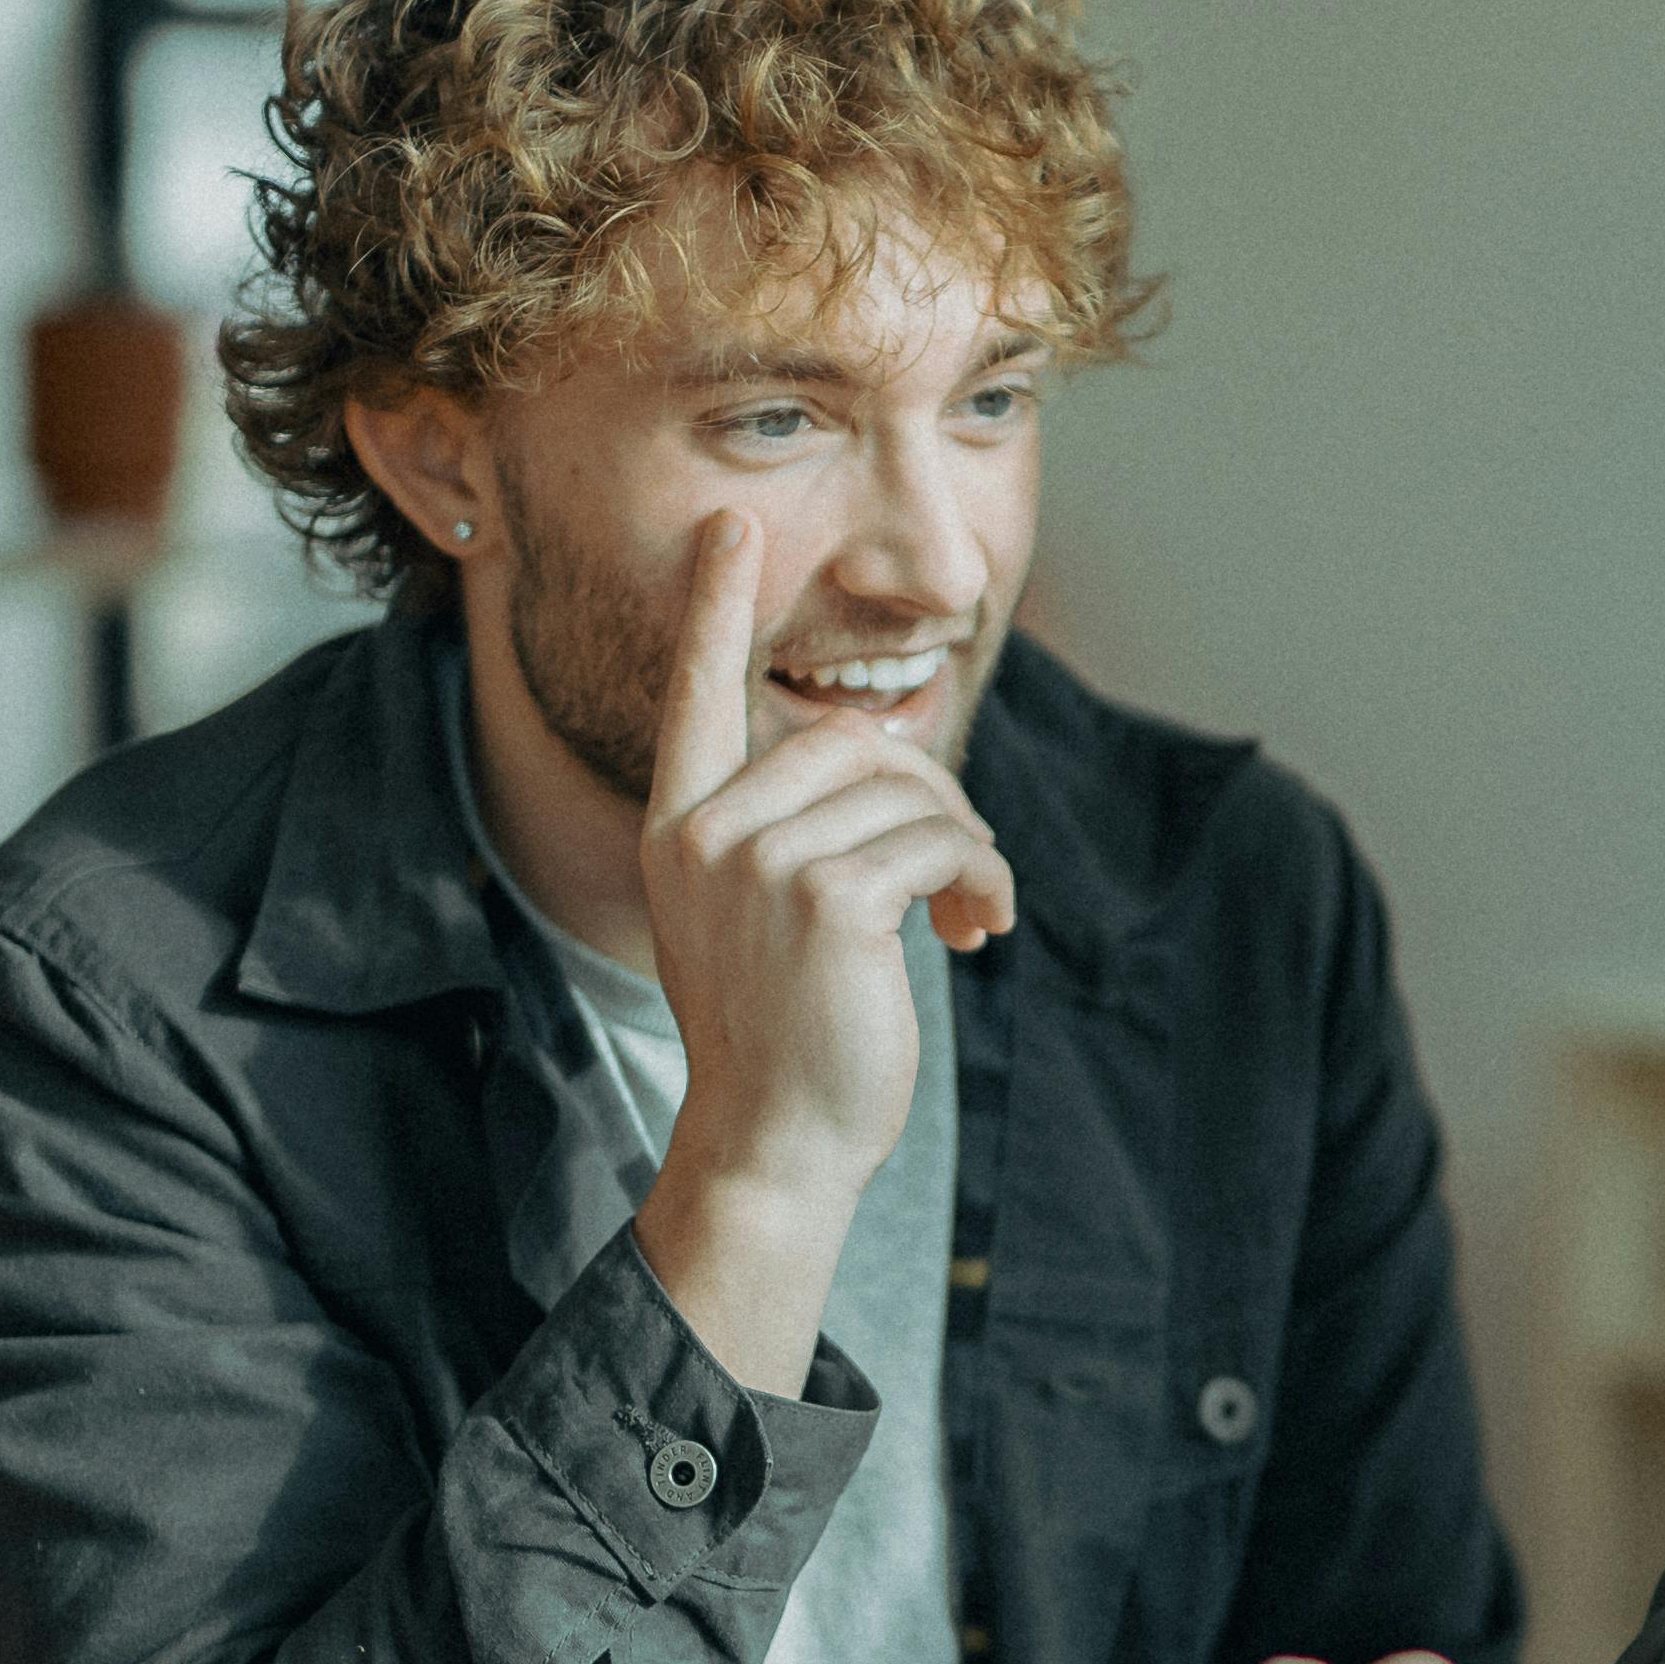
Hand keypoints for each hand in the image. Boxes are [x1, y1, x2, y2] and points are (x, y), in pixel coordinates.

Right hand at [630, 511, 1016, 1389]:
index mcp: (681, 828)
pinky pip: (942, 844)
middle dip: (930, 799)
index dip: (713, 607)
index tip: (729, 522)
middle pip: (851, 743)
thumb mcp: (764, 919)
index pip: (695, 698)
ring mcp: (760, 863)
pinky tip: (979, 933)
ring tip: (969, 914)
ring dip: (966, 847)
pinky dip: (984, 881)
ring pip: (909, 790)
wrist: (776, 1141)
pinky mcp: (828, 899)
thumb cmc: (788, 1033)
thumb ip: (800, 833)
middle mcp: (706, 833)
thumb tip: (892, 757)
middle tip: (959, 878)